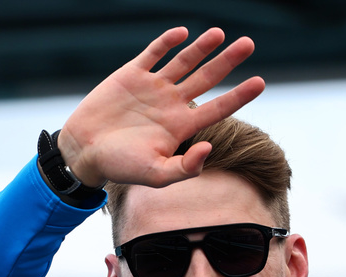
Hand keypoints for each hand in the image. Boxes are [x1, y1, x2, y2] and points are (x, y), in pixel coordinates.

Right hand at [56, 27, 264, 187]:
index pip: (219, 108)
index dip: (240, 95)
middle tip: (249, 44)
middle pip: (208, 77)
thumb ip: (186, 168)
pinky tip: (183, 33)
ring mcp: (153, 87)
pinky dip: (167, 42)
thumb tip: (209, 148)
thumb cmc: (121, 167)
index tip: (260, 82)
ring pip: (184, 62)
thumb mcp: (157, 175)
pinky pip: (153, 53)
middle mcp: (173, 104)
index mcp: (183, 127)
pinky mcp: (132, 75)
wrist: (85, 151)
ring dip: (202, 47)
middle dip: (228, 61)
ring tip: (220, 33)